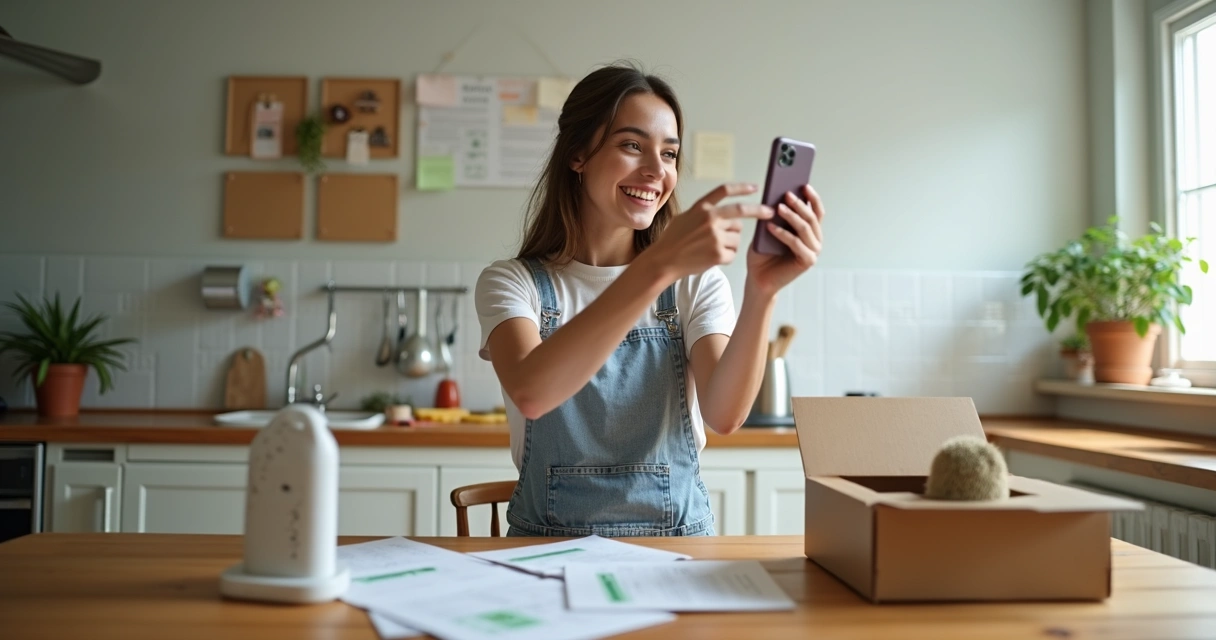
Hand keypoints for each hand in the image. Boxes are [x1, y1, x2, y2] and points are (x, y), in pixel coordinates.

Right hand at [644, 183, 773, 279]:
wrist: (664, 261)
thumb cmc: (672, 241)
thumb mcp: (684, 218)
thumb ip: (703, 212)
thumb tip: (721, 211)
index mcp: (701, 208)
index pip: (725, 191)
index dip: (742, 188)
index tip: (755, 188)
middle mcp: (710, 219)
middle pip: (742, 211)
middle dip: (759, 211)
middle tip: (770, 213)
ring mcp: (715, 236)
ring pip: (737, 236)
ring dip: (732, 241)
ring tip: (714, 247)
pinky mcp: (718, 253)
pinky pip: (733, 252)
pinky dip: (727, 256)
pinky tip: (713, 257)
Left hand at [746, 184, 824, 296]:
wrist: (758, 278)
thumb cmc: (763, 253)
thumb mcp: (768, 229)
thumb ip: (775, 215)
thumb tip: (778, 195)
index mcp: (810, 230)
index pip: (816, 210)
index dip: (812, 197)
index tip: (803, 184)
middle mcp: (815, 239)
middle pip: (811, 217)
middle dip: (799, 204)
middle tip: (787, 194)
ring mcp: (813, 251)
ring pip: (805, 228)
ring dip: (791, 216)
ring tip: (778, 208)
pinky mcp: (807, 261)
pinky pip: (796, 243)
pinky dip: (783, 234)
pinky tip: (770, 227)